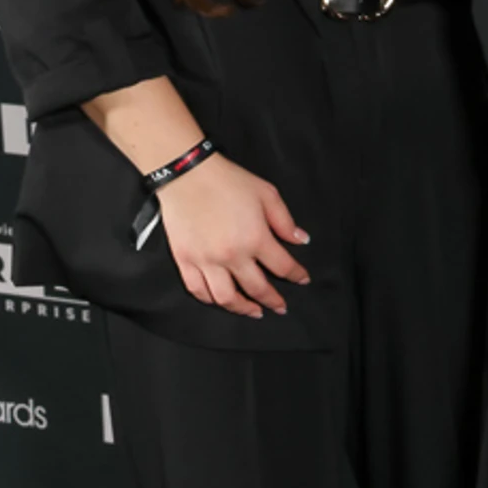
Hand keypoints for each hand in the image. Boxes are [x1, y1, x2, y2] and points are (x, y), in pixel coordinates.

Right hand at [157, 154, 310, 317]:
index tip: (303, 279)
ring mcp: (206, 261)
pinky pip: (197, 290)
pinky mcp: (184, 261)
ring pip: (225, 298)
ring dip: (242, 309)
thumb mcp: (268, 195)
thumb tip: (300, 240)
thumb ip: (285, 221)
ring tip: (253, 311)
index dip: (297, 275)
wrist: (188, 176)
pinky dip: (210, 300)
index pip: (282, 266)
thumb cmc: (228, 181)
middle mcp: (231, 255)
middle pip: (256, 288)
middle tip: (281, 307)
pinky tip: (220, 301)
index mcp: (256, 239)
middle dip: (273, 300)